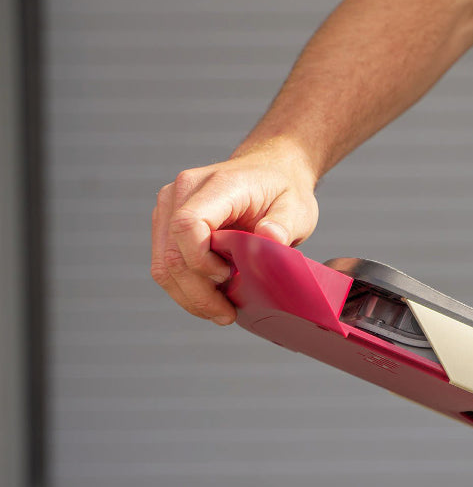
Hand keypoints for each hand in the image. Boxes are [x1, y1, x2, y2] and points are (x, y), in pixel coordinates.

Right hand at [151, 139, 318, 324]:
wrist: (269, 171)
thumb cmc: (283, 191)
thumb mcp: (296, 208)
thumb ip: (283, 224)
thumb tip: (270, 239)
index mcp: (217, 185)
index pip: (188, 226)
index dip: (202, 262)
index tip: (230, 277)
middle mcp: (182, 191)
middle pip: (171, 254)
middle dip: (198, 293)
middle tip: (228, 315)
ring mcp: (170, 206)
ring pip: (163, 265)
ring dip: (189, 296)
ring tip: (221, 312)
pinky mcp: (167, 222)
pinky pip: (166, 264)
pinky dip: (186, 288)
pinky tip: (211, 298)